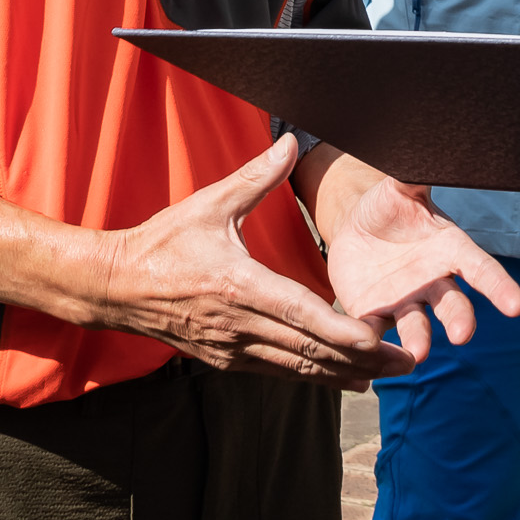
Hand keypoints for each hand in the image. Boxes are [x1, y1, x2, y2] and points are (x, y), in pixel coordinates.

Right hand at [0, 139, 411, 389]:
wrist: (113, 286)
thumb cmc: (163, 242)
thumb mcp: (210, 204)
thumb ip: (257, 176)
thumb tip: (292, 141)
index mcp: (242, 287)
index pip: (306, 317)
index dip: (347, 333)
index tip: (382, 340)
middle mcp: (241, 326)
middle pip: (313, 352)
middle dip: (363, 360)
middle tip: (407, 363)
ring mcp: (232, 349)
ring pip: (299, 369)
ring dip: (344, 374)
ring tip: (386, 375)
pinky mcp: (225, 360)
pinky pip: (279, 373)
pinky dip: (314, 376)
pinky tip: (343, 379)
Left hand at [311, 159, 519, 361]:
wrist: (356, 230)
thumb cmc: (388, 207)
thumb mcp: (402, 188)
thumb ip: (416, 178)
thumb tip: (436, 154)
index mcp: (449, 250)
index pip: (481, 269)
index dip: (499, 287)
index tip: (516, 307)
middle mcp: (433, 282)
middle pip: (453, 304)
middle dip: (460, 319)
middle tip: (463, 334)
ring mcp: (406, 302)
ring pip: (417, 326)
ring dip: (420, 340)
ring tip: (418, 354)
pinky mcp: (375, 315)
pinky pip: (374, 331)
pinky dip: (372, 342)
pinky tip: (369, 350)